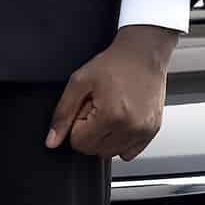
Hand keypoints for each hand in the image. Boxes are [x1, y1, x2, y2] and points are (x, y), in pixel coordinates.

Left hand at [45, 25, 178, 160]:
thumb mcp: (80, 81)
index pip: (79, 143)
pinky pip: (129, 152)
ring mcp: (144, 131)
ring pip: (111, 153)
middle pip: (95, 150)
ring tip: (112, 110)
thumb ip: (63, 113)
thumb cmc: (116, 62)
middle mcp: (131, 127)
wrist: (144, 51)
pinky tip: (123, 119)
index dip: (78, 123)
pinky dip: (122, 141)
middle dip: (91, 131)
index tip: (87, 106)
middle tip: (100, 106)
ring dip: (106, 136)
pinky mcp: (152, 131)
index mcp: (111, 116)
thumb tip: (52, 140)